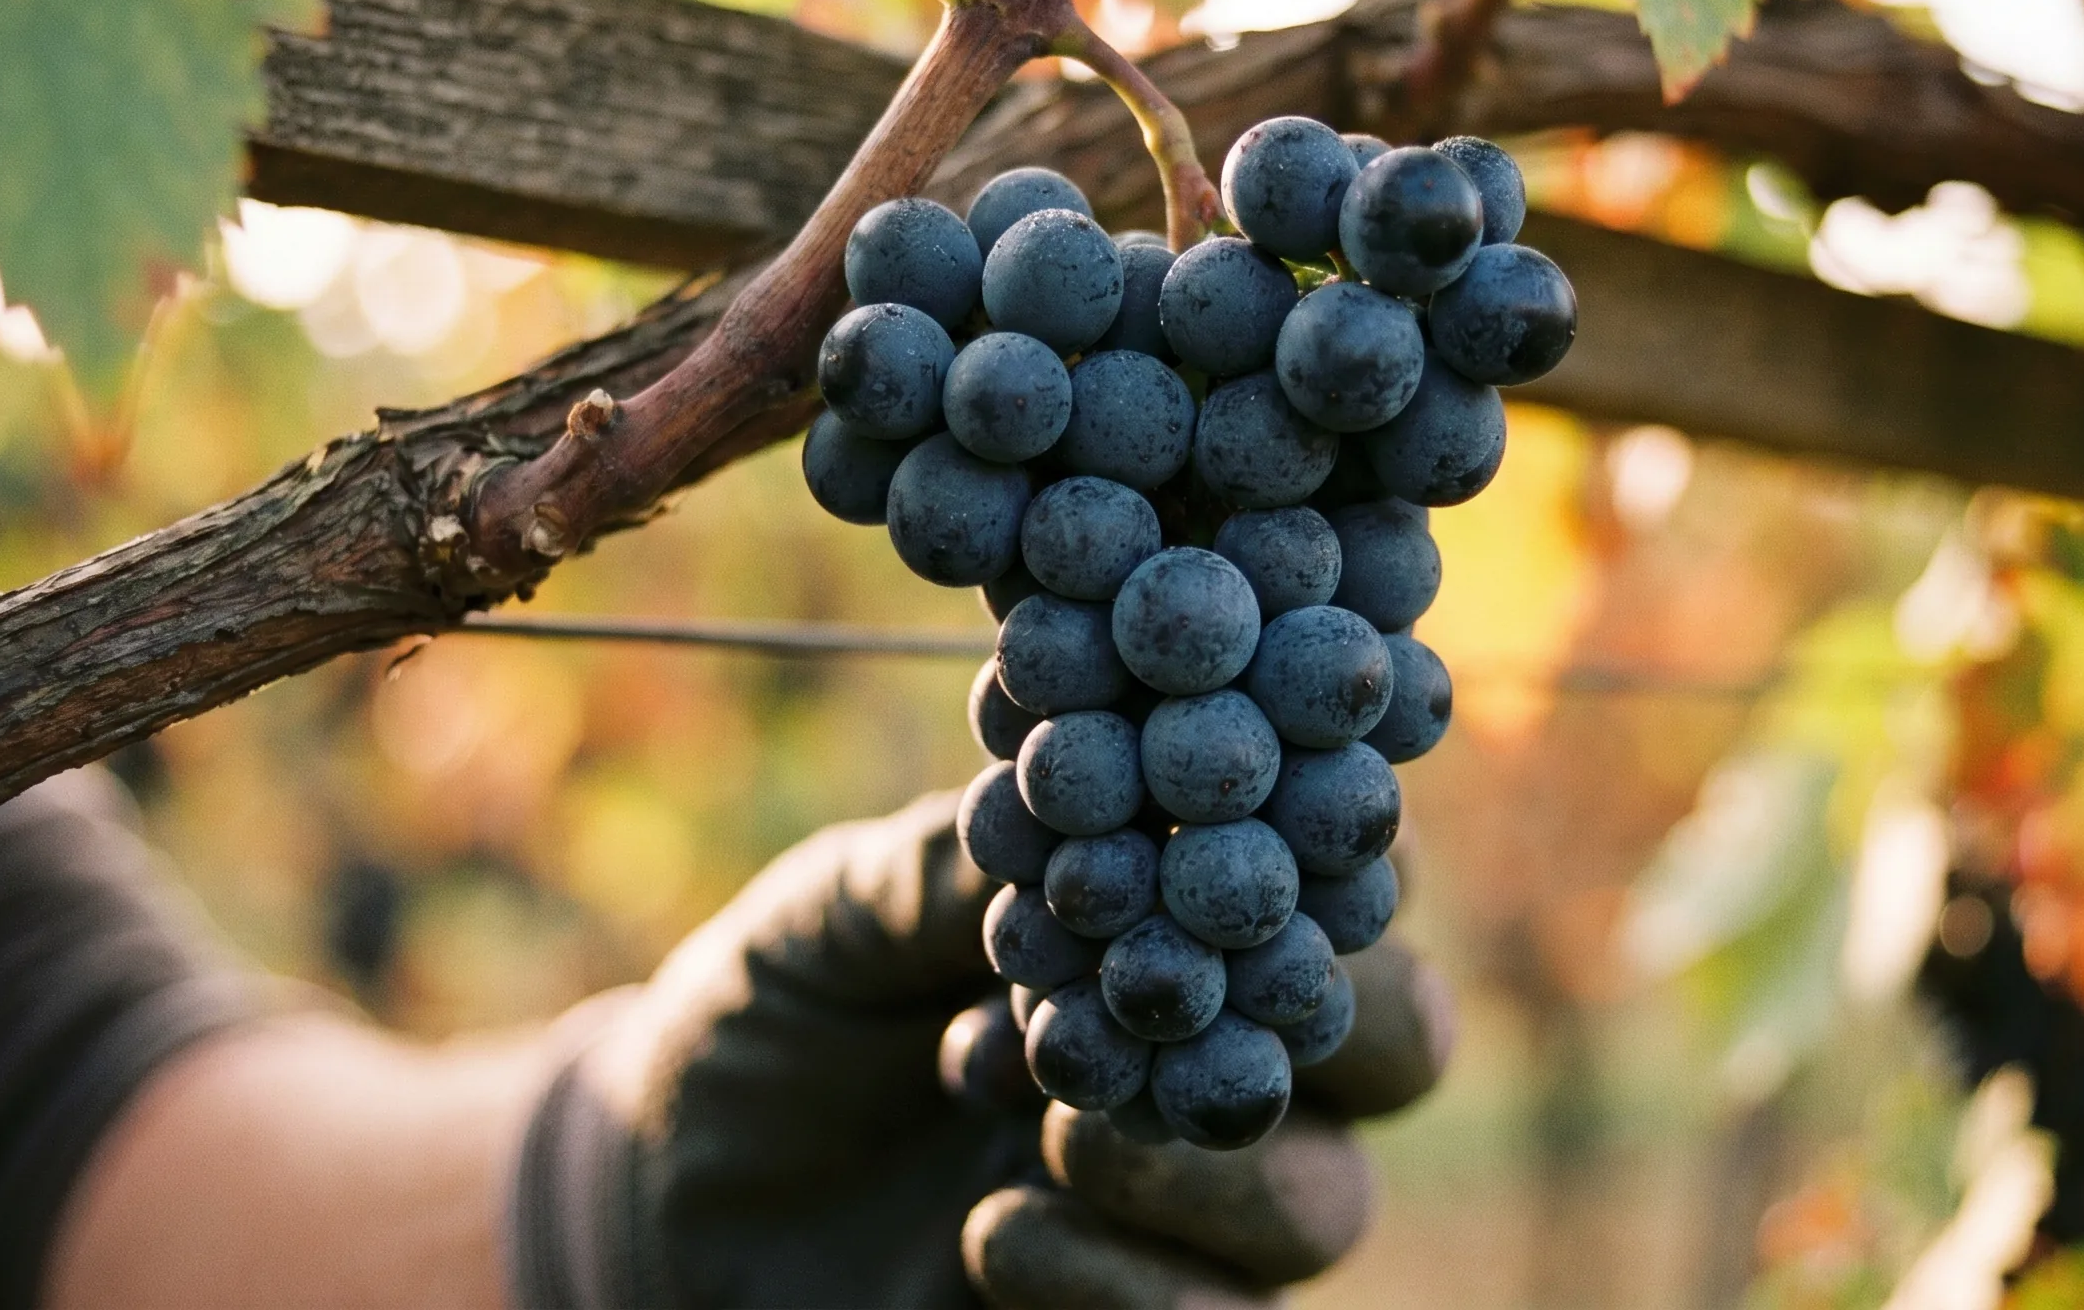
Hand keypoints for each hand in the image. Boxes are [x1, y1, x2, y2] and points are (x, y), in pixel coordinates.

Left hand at [511, 790, 1453, 1308]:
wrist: (681, 1190)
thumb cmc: (786, 1013)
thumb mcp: (836, 915)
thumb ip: (946, 872)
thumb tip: (1066, 821)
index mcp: (1186, 912)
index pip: (1332, 868)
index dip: (1328, 846)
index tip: (1255, 838)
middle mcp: (1228, 1053)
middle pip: (1402, 1039)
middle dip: (1325, 1015)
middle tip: (1175, 1003)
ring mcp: (1201, 1204)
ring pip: (1330, 1199)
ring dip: (1206, 1160)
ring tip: (1053, 1126)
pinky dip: (1134, 1290)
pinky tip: (994, 1235)